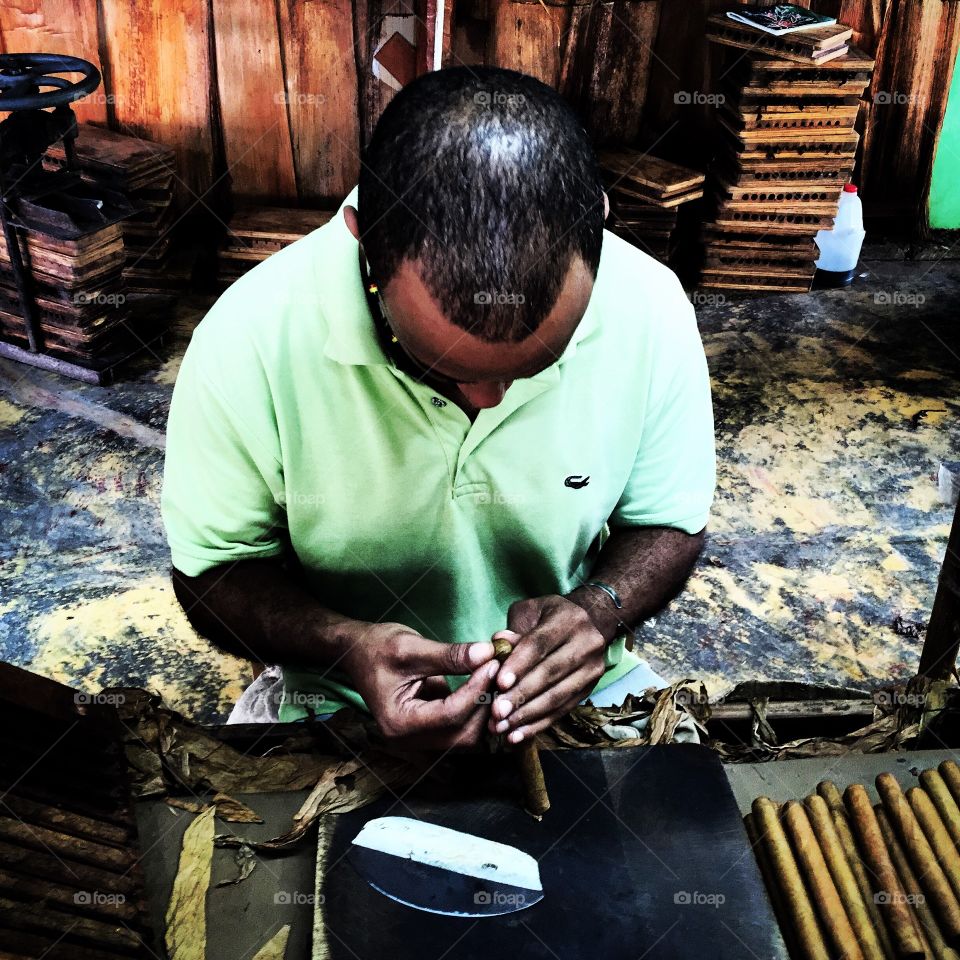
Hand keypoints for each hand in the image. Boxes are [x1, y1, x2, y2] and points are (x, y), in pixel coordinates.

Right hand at [341, 622, 497, 749]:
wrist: (355, 651)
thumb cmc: (377, 647)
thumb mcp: (411, 647)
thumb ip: (450, 655)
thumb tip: (488, 654)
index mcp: (398, 722)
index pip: (451, 714)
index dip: (477, 689)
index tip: (493, 663)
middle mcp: (408, 739)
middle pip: (463, 735)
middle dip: (484, 704)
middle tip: (499, 671)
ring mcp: (419, 738)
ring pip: (466, 735)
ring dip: (483, 709)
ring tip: (494, 676)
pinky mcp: (429, 729)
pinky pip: (460, 726)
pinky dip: (475, 707)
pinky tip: (484, 682)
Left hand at [487, 595, 605, 742]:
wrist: (588, 622)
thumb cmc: (548, 616)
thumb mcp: (529, 612)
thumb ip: (513, 630)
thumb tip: (497, 646)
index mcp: (568, 619)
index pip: (540, 645)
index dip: (519, 665)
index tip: (499, 684)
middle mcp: (587, 643)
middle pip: (550, 673)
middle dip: (521, 696)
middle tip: (497, 713)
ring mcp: (592, 668)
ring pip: (557, 696)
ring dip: (528, 716)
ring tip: (503, 728)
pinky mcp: (590, 689)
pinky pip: (562, 710)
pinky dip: (538, 725)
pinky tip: (518, 735)